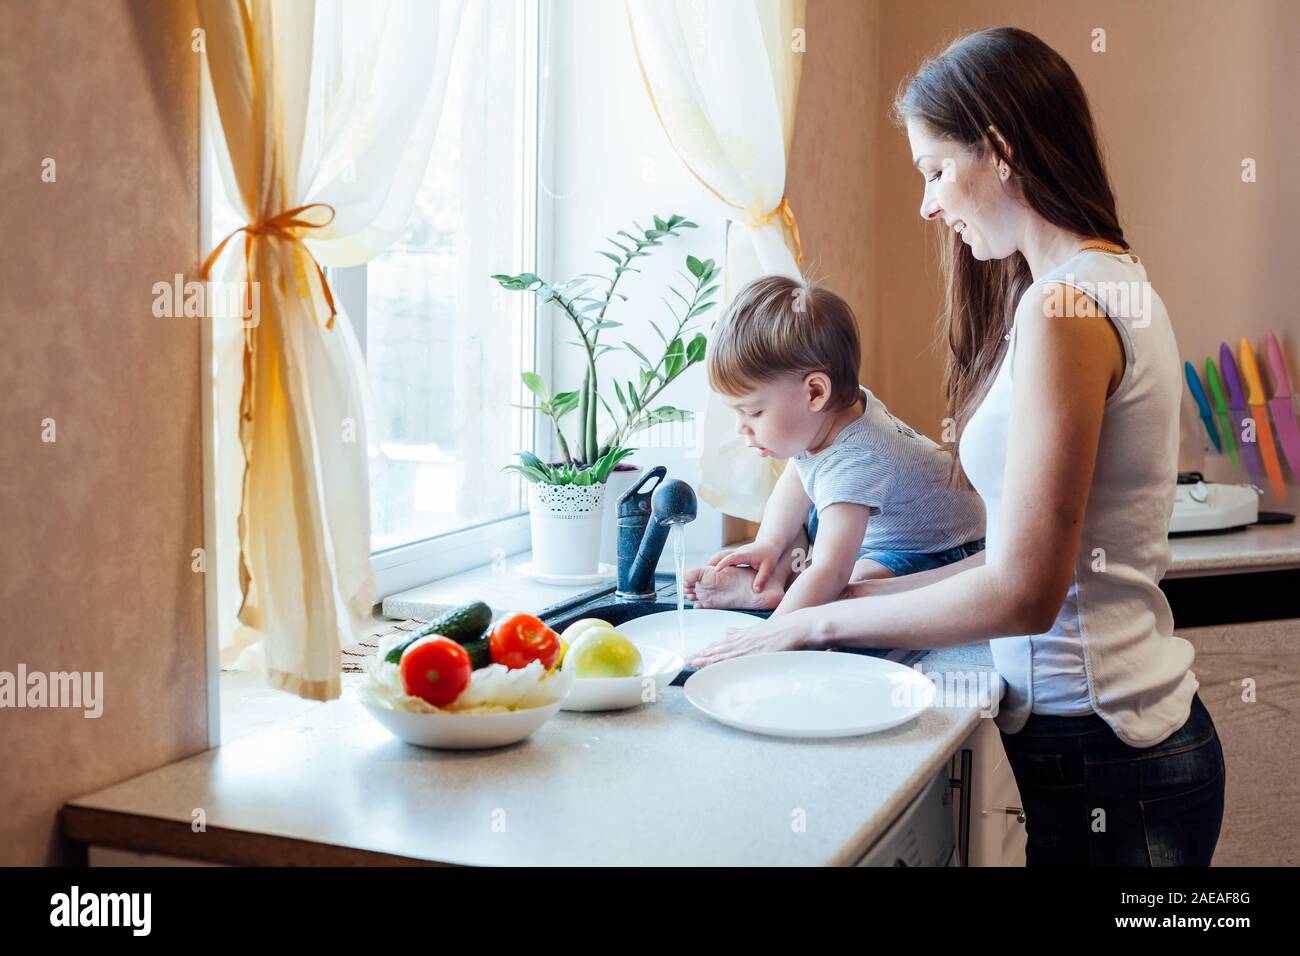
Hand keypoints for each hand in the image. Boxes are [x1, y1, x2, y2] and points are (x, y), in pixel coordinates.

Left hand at [686, 608, 821, 665]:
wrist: (799, 626)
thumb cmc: (786, 630)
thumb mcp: (762, 630)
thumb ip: (744, 633)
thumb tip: (728, 632)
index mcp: (745, 636)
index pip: (723, 644)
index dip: (709, 650)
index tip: (698, 654)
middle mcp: (744, 640)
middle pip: (718, 649)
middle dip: (703, 654)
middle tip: (688, 659)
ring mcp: (748, 645)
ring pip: (722, 653)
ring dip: (706, 658)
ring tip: (692, 662)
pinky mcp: (755, 652)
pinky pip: (734, 659)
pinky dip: (721, 662)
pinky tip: (714, 664)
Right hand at [710, 540, 782, 592]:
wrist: (769, 544)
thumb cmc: (770, 555)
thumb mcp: (769, 567)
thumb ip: (762, 578)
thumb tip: (756, 590)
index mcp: (744, 554)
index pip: (731, 558)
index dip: (723, 564)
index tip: (715, 571)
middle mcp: (737, 552)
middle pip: (720, 555)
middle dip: (711, 563)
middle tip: (702, 574)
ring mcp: (735, 553)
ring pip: (719, 556)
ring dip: (711, 564)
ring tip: (704, 576)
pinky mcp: (734, 556)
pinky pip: (722, 559)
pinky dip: (716, 564)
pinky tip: (713, 575)